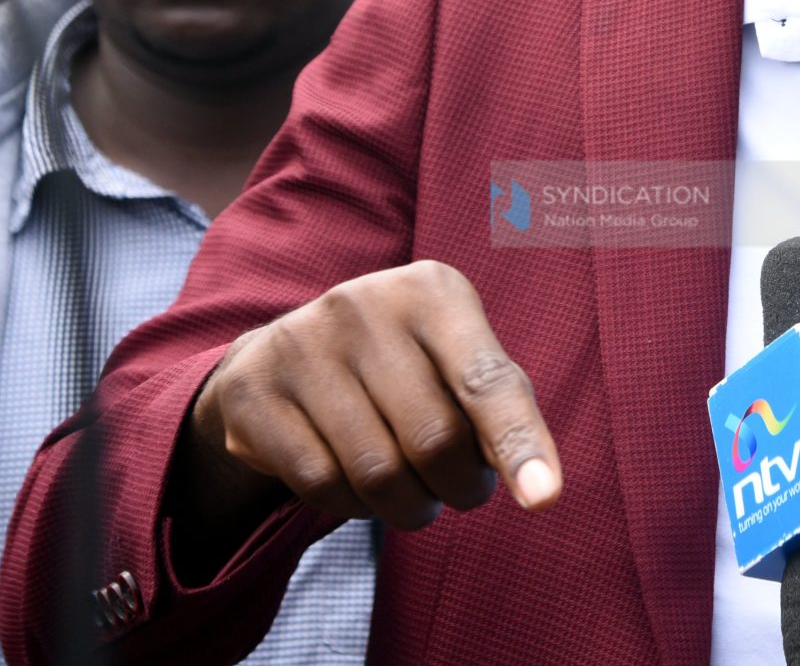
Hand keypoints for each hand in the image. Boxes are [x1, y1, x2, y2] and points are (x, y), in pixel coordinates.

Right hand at [181, 261, 562, 550]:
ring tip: (412, 493)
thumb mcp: (453, 361)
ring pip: (378, 473)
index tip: (545, 499)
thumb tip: (534, 483)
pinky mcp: (254, 391)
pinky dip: (352, 508)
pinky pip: (323, 486)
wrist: (280, 358)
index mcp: (432, 291)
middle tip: (459, 490)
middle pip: (434, 439)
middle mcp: (364, 305)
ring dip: (408, 507)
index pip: (487, 379)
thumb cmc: (400, 368)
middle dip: (459, 488)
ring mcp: (302, 344)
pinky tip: (355, 487)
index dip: (519, 442)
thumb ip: (497, 407)